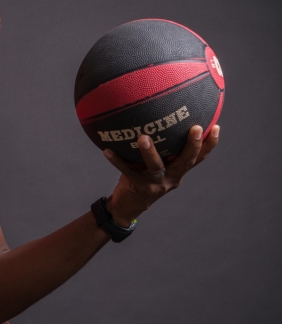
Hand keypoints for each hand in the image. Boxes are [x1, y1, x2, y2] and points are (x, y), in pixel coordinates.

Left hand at [102, 124, 219, 225]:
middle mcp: (172, 178)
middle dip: (193, 145)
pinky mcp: (140, 188)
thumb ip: (159, 149)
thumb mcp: (154, 164)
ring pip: (156, 166)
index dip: (209, 144)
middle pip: (186, 162)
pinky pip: (128, 171)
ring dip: (149, 151)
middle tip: (195, 127)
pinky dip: (117, 160)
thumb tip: (155, 117)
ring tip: (143, 136)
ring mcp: (157, 185)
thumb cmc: (141, 177)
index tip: (216, 127)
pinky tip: (107, 149)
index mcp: (178, 171)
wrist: (127, 206)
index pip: (198, 158)